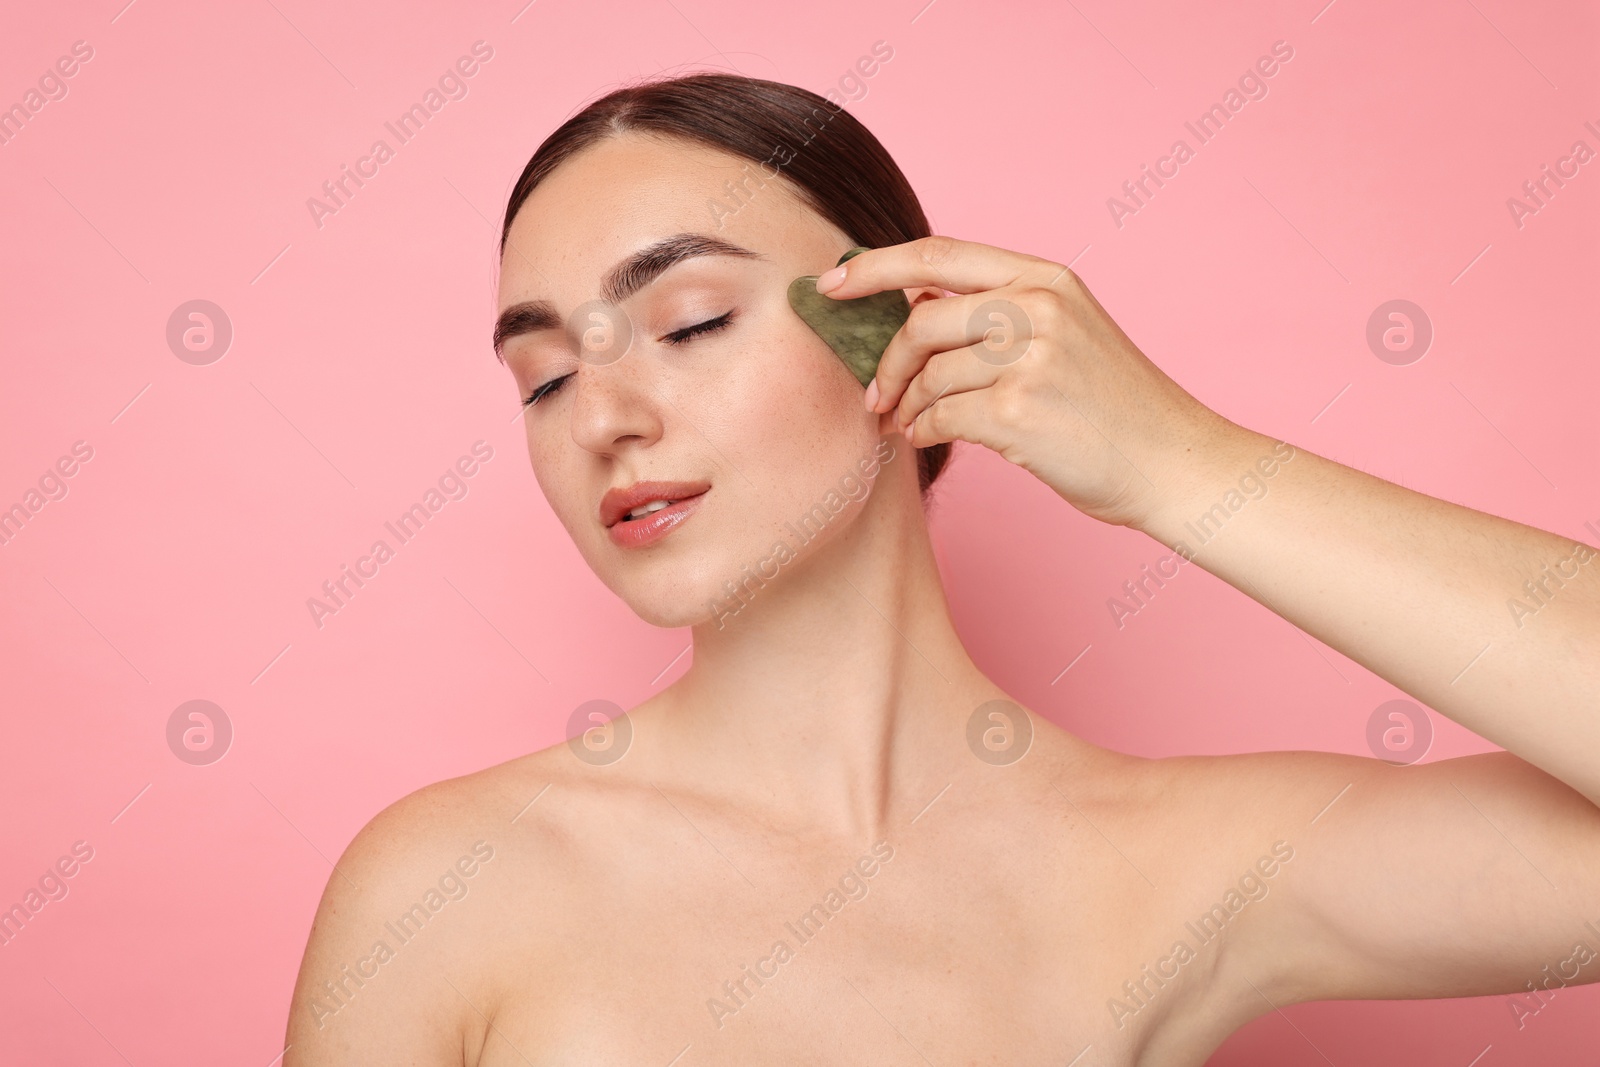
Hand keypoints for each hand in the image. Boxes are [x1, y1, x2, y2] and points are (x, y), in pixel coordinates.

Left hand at [817, 235, 1231, 528]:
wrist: (1174, 461)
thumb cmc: (1114, 408)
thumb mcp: (1067, 332)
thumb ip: (999, 312)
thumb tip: (912, 308)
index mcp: (1046, 278)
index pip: (938, 253)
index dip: (873, 266)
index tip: (830, 285)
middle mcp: (1039, 307)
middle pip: (921, 320)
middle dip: (885, 363)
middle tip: (875, 397)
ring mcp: (1031, 357)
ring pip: (928, 374)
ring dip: (908, 407)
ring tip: (911, 425)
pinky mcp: (1021, 411)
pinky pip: (940, 415)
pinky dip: (922, 431)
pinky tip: (929, 439)